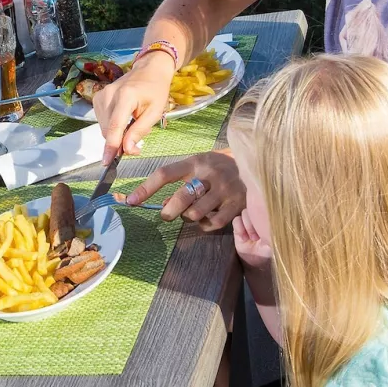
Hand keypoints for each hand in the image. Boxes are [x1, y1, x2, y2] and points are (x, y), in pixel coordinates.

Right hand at [93, 56, 174, 163]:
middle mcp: (109, 95)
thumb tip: (128, 150)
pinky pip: (102, 121)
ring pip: (105, 128)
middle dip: (120, 141)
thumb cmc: (155, 90)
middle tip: (136, 139)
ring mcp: (100, 96)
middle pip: (109, 130)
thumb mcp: (155, 112)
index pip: (115, 126)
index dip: (111, 146)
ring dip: (117, 133)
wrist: (148, 70)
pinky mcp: (97, 98)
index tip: (107, 162)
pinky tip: (123, 118)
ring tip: (132, 122)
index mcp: (125, 96)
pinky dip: (112, 125)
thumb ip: (140, 131)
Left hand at [124, 153, 245, 231]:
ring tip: (192, 213)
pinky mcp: (237, 204)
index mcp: (196, 162)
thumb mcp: (198, 167)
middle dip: (168, 211)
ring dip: (188, 218)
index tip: (130, 201)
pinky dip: (205, 225)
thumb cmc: (219, 168)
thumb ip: (180, 182)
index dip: (145, 189)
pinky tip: (207, 218)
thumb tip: (163, 205)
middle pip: (180, 197)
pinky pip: (213, 223)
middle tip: (166, 214)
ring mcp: (225, 189)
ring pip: (195, 213)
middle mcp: (210, 174)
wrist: (257, 163)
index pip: (165, 174)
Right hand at [232, 211, 272, 269]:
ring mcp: (248, 221)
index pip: (268, 204)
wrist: (260, 263)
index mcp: (271, 215)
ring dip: (249, 226)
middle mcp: (259, 216)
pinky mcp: (238, 228)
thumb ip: (274, 222)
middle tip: (260, 233)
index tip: (269, 221)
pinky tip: (245, 239)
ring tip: (254, 238)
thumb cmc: (273, 248)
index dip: (266, 211)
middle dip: (257, 220)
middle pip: (255, 206)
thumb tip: (275, 208)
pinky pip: (236, 220)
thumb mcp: (276, 235)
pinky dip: (240, 229)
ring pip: (245, 213)